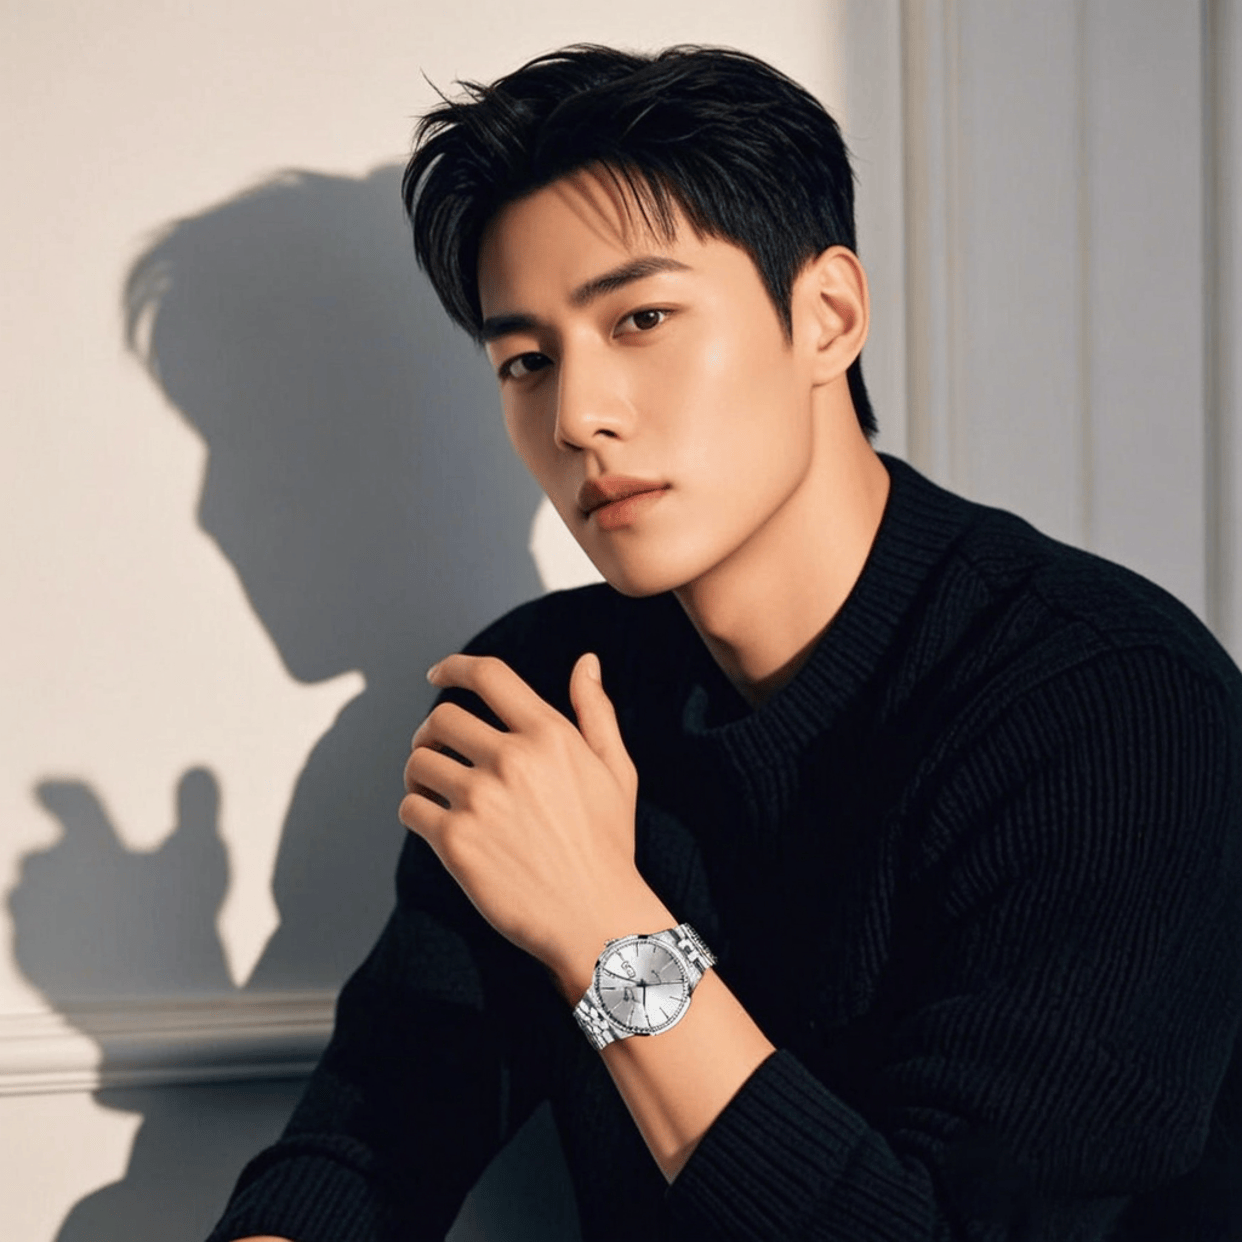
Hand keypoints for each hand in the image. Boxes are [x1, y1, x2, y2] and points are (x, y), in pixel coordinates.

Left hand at [399, 651, 665, 983]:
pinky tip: (437, 823)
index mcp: (549, 734)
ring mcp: (480, 799)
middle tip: (438, 750)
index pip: (487, 676)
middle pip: (441, 719)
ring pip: (419, 762)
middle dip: (433, 731)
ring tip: (435, 789)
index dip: (454, 667)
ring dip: (420, 773)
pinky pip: (411, 806)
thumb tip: (586, 662)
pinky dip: (417, 810)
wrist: (596, 918)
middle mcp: (512, 759)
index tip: (438, 674)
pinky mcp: (456, 841)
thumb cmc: (608, 845)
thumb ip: (596, 711)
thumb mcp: (616, 770)